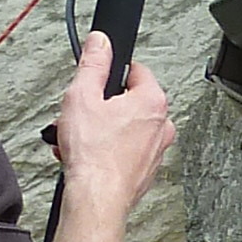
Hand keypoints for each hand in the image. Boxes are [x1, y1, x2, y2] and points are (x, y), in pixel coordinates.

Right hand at [50, 31, 175, 221]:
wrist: (97, 198)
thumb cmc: (94, 154)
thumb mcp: (82, 96)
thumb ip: (93, 64)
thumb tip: (100, 42)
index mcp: (153, 100)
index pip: (135, 70)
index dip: (109, 74)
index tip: (94, 82)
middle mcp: (162, 124)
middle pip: (128, 100)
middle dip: (101, 106)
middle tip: (81, 115)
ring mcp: (156, 149)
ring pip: (125, 127)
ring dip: (100, 130)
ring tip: (79, 139)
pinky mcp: (145, 169)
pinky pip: (125, 150)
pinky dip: (106, 150)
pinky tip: (87, 156)